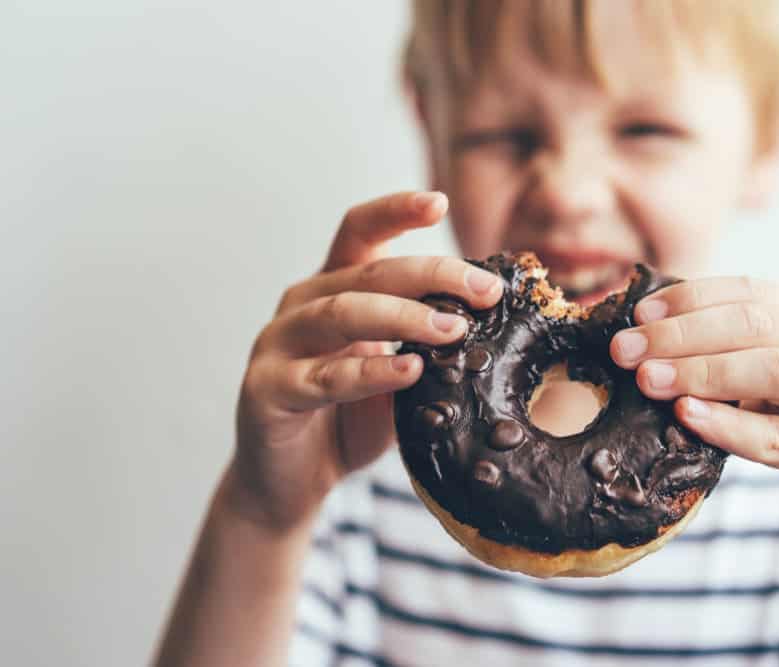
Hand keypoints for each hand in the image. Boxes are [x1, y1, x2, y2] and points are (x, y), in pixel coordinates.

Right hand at [226, 191, 502, 532]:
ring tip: (455, 328)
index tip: (438, 202)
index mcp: (333, 288)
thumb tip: (491, 320)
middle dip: (432, 275)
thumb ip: (427, 344)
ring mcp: (276, 344)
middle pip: (366, 271)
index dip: (394, 210)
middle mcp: (301, 305)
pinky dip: (370, 371)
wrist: (294, 482)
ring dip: (404, 317)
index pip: (359, 232)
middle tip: (485, 291)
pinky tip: (410, 370)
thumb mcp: (399, 373)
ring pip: (342, 312)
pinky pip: (323, 376)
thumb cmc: (350, 419)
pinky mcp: (265, 389)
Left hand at [610, 276, 778, 563]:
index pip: (747, 290)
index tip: (636, 313)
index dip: (687, 298)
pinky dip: (730, 425)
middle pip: (752, 322)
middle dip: (680, 332)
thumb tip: (654, 340)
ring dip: (701, 370)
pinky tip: (688, 417)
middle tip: (624, 350)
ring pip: (771, 368)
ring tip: (648, 379)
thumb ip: (744, 351)